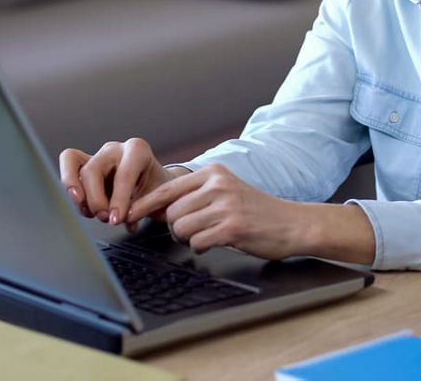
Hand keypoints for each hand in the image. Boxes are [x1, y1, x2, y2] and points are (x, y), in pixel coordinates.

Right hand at [58, 137, 177, 226]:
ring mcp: (99, 154)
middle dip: (96, 200)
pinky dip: (70, 185)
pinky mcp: (85, 163)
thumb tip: (122, 219)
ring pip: (75, 164)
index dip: (119, 200)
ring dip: (79, 194)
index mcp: (138, 150)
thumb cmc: (158, 189)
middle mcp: (116, 149)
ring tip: (90, 213)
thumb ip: (143, 207)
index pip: (123, 174)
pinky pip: (68, 164)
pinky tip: (83, 206)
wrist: (156, 184)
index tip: (116, 219)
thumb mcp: (159, 197)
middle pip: (93, 170)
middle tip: (105, 219)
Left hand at [124, 165, 306, 259]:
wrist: (293, 224)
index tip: (128, 215)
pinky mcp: (232, 227)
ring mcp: (226, 205)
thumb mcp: (227, 191)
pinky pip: (198, 242)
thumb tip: (157, 208)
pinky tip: (216, 242)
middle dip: (175, 228)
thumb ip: (197, 195)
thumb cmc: (257, 211)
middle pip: (171, 212)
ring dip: (188, 238)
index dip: (144, 205)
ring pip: (181, 228)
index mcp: (214, 173)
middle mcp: (218, 184)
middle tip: (192, 232)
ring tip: (207, 236)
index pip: (167, 189)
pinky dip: (202, 247)